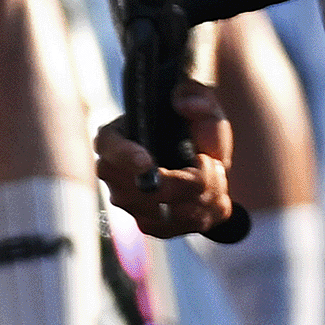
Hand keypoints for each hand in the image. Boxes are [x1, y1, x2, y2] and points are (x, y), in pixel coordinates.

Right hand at [96, 85, 236, 241]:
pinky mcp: (149, 224)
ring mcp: (128, 203)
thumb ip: (198, 98)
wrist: (199, 157)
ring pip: (173, 212)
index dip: (127, 157)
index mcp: (113, 139)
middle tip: (212, 162)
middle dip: (193, 180)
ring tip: (214, 175)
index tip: (147, 162)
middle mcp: (113, 175)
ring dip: (206, 196)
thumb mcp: (202, 105)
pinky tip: (210, 195)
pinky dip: (206, 213)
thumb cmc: (192, 128)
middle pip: (150, 191)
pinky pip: (182, 226)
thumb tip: (186, 104)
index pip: (110, 149)